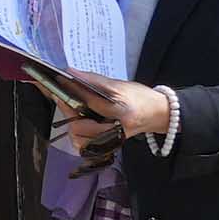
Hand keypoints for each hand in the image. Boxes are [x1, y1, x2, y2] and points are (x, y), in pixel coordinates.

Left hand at [53, 72, 172, 158]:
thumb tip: (72, 74)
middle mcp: (116, 129)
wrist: (158, 114)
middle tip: (63, 97)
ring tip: (73, 110)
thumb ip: (95, 81)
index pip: (91, 100)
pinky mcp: (108, 146)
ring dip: (71, 122)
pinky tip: (80, 122)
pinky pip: (85, 144)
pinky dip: (78, 134)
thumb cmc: (140, 98)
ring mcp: (112, 140)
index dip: (73, 89)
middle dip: (68, 110)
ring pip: (79, 139)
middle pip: (80, 126)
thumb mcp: (121, 85)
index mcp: (122, 111)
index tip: (60, 80)